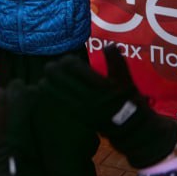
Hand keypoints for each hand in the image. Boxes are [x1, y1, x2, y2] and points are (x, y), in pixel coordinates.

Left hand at [41, 46, 176, 168]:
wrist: (130, 130)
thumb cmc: (130, 102)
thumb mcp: (127, 81)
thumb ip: (117, 62)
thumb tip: (109, 45)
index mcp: (99, 88)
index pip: (71, 64)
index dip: (71, 60)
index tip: (77, 62)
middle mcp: (85, 98)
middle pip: (53, 72)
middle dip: (57, 66)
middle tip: (64, 68)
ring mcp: (76, 107)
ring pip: (46, 85)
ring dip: (50, 78)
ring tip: (59, 78)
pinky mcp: (72, 114)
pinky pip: (50, 97)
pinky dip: (49, 90)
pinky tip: (56, 88)